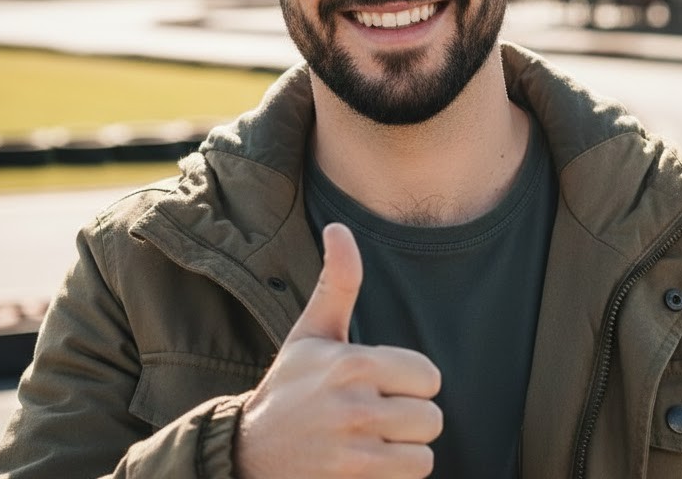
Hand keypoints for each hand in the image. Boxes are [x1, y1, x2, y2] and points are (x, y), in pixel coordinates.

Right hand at [235, 223, 442, 477]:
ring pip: (424, 451)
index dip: (411, 381)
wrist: (249, 450)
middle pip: (432, 417)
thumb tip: (339, 227)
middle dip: (411, 417)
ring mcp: (353, 448)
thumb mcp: (313, 331)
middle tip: (380, 414)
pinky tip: (371, 461)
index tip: (384, 383)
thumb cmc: (291, 384)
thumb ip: (339, 280)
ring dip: (406, 448)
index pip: (429, 376)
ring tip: (376, 438)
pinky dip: (397, 472)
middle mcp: (354, 406)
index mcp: (352, 363)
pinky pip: (412, 475)